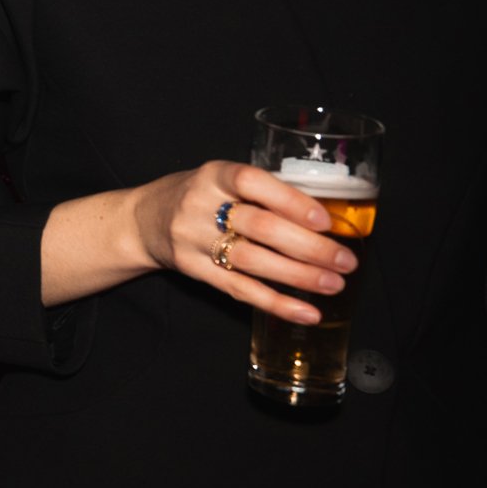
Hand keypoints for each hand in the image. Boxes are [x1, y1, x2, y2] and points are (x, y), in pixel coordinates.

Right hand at [135, 162, 354, 324]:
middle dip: (309, 247)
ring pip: (252, 261)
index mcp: (212, 175)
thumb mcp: (221, 180)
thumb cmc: (197, 197)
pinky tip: (305, 312)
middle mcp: (199, 206)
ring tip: (334, 284)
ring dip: (299, 276)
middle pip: (259, 228)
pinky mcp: (194, 270)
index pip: (252, 183)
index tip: (325, 220)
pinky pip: (239, 290)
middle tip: (345, 260)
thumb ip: (263, 193)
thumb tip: (326, 219)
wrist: (141, 221)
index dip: (289, 201)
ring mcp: (194, 241)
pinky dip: (275, 303)